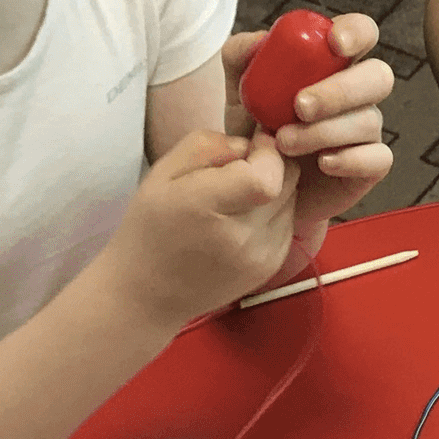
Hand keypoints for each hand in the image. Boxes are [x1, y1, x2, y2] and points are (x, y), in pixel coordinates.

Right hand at [101, 127, 298, 330]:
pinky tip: (241, 220)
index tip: (249, 146)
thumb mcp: (162, 173)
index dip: (266, 153)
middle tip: (241, 167)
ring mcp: (260, 256)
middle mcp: (241, 237)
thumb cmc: (149, 228)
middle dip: (272, 164)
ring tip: (237, 196)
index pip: (267, 176)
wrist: (147, 294)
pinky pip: (287, 223)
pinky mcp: (270, 267)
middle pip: (288, 182)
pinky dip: (272, 213)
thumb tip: (248, 144)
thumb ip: (207, 146)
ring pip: (292, 200)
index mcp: (206, 207)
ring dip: (273, 188)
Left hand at [222, 13, 392, 230]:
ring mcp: (367, 130)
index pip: (361, 33)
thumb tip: (259, 39)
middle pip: (378, 76)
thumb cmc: (254, 130)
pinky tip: (323, 163)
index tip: (334, 44)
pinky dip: (350, 159)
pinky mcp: (370, 165)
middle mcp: (357, 93)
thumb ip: (241, 56)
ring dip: (325, 130)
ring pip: (369, 119)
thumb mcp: (239, 91)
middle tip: (299, 106)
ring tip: (284, 143)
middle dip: (340, 90)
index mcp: (332, 62)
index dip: (356, 32)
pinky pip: (379, 158)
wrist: (254, 188)